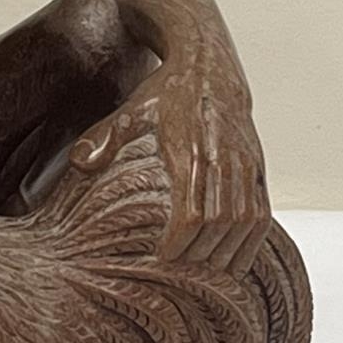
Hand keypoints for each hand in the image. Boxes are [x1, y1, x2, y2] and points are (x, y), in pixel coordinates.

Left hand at [71, 63, 269, 271]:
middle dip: (203, 253)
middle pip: (220, 222)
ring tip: (209, 273)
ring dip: (229, 251)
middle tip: (184, 274)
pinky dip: (252, 240)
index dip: (181, 240)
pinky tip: (237, 260)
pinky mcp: (259, 166)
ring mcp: (246, 162)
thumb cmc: (165, 94)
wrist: (209, 68)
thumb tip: (78, 165)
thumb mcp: (129, 111)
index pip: (191, 210)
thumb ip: (103, 138)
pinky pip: (263, 211)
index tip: (165, 259)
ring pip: (246, 220)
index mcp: (190, 149)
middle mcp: (224, 158)